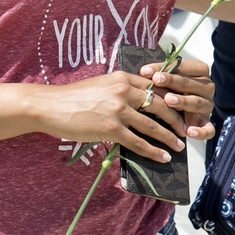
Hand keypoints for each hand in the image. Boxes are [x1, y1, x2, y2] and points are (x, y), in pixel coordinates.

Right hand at [35, 71, 191, 163]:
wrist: (50, 106)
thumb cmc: (72, 97)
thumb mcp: (100, 84)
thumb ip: (120, 89)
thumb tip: (137, 103)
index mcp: (123, 77)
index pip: (155, 86)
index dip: (171, 98)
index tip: (180, 108)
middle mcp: (124, 90)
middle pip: (160, 104)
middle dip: (176, 119)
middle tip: (185, 129)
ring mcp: (118, 109)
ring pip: (153, 125)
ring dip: (169, 137)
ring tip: (178, 145)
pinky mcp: (111, 127)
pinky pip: (138, 142)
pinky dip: (153, 151)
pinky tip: (162, 157)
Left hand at [138, 57, 215, 140]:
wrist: (187, 110)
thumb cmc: (174, 88)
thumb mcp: (169, 78)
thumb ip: (159, 73)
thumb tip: (144, 72)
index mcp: (200, 72)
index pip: (186, 67)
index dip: (168, 67)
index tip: (147, 71)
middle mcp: (207, 88)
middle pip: (190, 84)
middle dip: (173, 81)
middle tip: (156, 80)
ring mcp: (207, 106)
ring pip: (198, 103)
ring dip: (183, 101)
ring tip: (168, 100)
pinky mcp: (207, 123)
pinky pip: (209, 129)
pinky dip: (201, 132)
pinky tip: (189, 132)